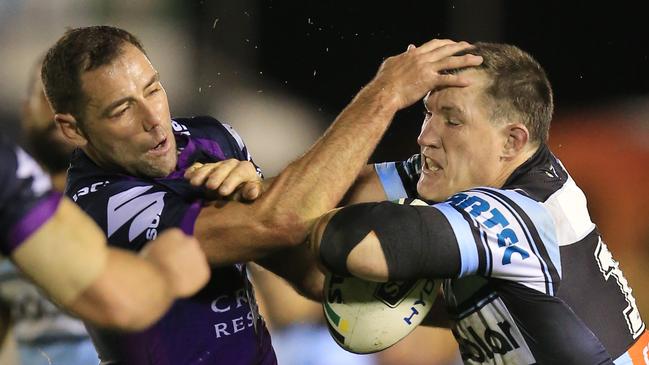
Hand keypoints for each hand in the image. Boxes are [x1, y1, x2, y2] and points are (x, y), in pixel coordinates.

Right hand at [140, 228, 210, 297]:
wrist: (155, 280)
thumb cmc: (146, 267)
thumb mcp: (149, 249)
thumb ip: (162, 247)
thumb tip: (164, 252)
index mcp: (175, 234)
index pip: (178, 240)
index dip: (172, 252)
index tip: (167, 259)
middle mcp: (190, 241)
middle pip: (189, 249)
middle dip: (183, 258)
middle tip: (172, 269)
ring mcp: (199, 256)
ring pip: (196, 262)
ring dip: (189, 268)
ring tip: (175, 278)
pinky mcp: (203, 272)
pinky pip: (200, 276)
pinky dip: (194, 281)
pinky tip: (182, 284)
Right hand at [184, 159, 261, 200]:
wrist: (239, 190)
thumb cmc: (246, 193)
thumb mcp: (251, 193)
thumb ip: (251, 192)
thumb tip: (252, 192)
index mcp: (245, 168)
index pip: (239, 172)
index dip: (231, 181)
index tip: (223, 192)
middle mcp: (232, 164)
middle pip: (223, 167)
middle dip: (216, 177)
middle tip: (210, 187)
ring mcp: (218, 165)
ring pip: (210, 166)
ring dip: (201, 174)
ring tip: (194, 183)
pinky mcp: (207, 168)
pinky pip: (199, 166)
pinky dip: (193, 171)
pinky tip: (187, 176)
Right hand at [366, 39, 482, 110]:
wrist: (384, 93)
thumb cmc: (384, 81)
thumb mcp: (392, 63)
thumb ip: (403, 55)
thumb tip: (409, 48)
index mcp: (414, 54)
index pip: (434, 44)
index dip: (446, 43)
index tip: (454, 44)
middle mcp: (422, 58)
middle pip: (446, 49)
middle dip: (460, 47)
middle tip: (471, 48)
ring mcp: (426, 69)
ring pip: (450, 61)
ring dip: (466, 60)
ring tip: (478, 60)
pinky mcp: (428, 81)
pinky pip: (447, 79)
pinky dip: (459, 80)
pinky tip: (469, 81)